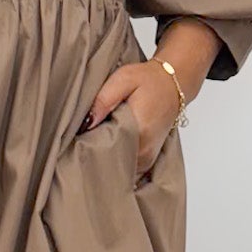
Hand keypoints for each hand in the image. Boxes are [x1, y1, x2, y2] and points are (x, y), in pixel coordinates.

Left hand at [81, 60, 180, 176]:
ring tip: (95, 145)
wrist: (173, 84)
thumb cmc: (149, 80)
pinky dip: (117, 163)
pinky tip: (109, 148)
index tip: (77, 144)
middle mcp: (145, 150)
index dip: (89, 151)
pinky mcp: (148, 159)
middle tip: (82, 144)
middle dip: (95, 158)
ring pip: (120, 172)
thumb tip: (87, 122)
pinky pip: (128, 170)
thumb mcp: (123, 79)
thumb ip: (104, 100)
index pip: (107, 154)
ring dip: (106, 161)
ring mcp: (148, 158)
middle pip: (112, 167)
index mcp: (139, 131)